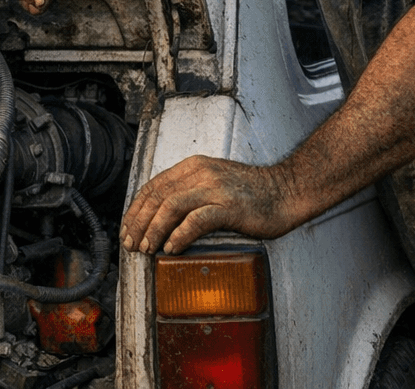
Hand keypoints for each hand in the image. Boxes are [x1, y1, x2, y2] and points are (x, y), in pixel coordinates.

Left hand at [120, 155, 302, 254]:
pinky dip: (179, 235)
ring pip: (171, 206)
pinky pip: (196, 220)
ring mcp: (215, 188)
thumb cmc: (251, 194)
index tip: (127, 229)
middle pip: (157, 196)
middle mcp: (201, 173)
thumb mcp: (214, 183)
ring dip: (154, 229)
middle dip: (139, 222)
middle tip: (131, 244)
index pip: (153, 186)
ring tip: (147, 248)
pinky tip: (172, 248)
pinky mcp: (229, 206)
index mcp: (194, 166)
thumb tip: (160, 217)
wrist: (287, 191)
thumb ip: (189, 193)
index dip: (135, 209)